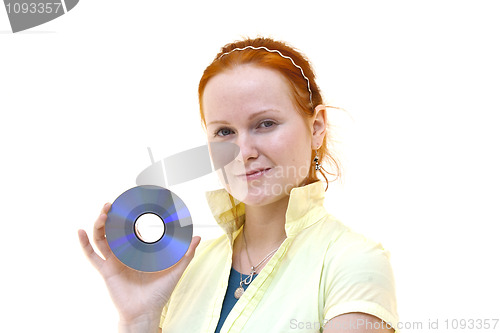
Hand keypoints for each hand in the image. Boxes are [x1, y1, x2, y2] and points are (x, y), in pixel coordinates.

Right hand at [78, 203, 200, 323]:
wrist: (146, 312)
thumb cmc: (159, 294)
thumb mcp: (175, 270)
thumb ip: (186, 254)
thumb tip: (197, 237)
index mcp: (138, 251)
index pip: (131, 229)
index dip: (129, 216)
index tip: (129, 202)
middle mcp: (123, 254)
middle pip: (113, 230)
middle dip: (111, 216)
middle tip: (112, 204)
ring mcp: (113, 261)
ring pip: (101, 238)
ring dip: (99, 224)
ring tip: (103, 212)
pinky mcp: (106, 271)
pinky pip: (91, 256)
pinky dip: (84, 244)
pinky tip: (80, 231)